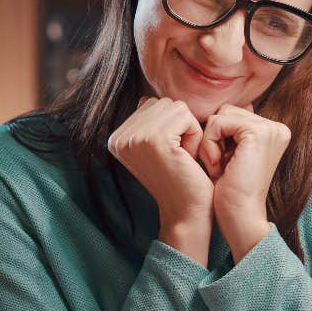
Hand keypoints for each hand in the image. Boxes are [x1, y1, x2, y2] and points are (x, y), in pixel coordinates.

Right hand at [108, 97, 213, 263]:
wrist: (187, 212)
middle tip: (180, 157)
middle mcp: (119, 137)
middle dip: (181, 126)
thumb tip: (145, 98)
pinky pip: (186, 117)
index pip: (152, 105)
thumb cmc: (181, 179)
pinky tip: (188, 157)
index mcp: (116, 138)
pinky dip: (195, 135)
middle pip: (164, 103)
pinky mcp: (154, 140)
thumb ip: (149, 123)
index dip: (172, 127)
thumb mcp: (159, 149)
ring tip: (183, 157)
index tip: (170, 155)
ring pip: (176, 107)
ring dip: (189, 131)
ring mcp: (134, 138)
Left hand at [200, 103, 291, 261]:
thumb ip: (232, 130)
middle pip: (227, 111)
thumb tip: (220, 109)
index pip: (234, 115)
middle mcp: (277, 128)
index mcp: (274, 132)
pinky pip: (218, 123)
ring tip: (218, 166)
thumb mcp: (232, 154)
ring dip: (210, 140)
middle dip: (215, 136)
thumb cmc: (231, 192)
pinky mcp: (258, 133)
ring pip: (221, 115)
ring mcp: (271, 129)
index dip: (219, 137)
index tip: (223, 164)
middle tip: (219, 165)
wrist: (240, 217)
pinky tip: (217, 166)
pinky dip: (209, 143)